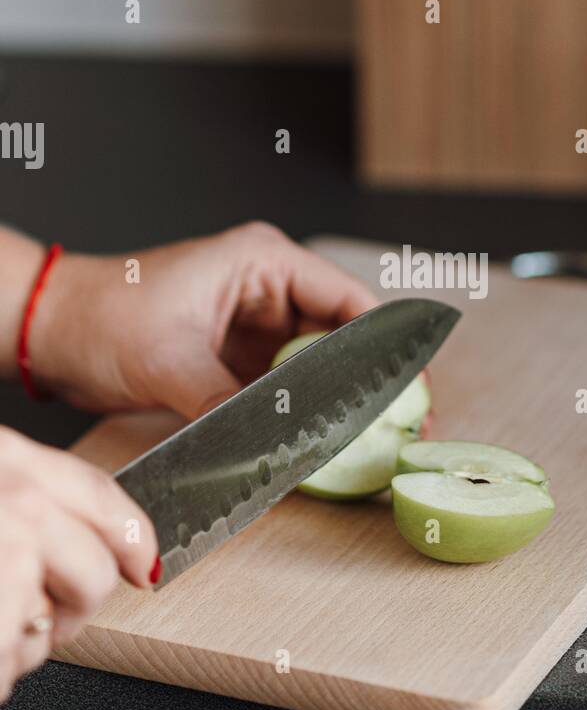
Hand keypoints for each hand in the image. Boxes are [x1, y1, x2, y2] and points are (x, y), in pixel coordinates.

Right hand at [0, 428, 156, 700]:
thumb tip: (74, 549)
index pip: (98, 493)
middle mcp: (16, 499)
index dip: (131, 537)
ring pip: (54, 624)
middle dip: (70, 609)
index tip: (146, 566)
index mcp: (5, 458)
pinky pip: (15, 660)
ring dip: (20, 645)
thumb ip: (15, 498)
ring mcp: (7, 552)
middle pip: (94, 570)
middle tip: (30, 621)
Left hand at [27, 223, 376, 420]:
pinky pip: (285, 390)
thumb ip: (230, 405)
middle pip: (344, 337)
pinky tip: (319, 444)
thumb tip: (275, 447)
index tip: (412, 389)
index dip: (386, 346)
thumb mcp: (170, 363)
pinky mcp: (238, 361)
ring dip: (337, 402)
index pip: (349, 301)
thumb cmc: (101, 318)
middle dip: (371, 382)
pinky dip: (301, 415)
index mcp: (264, 262)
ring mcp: (255, 327)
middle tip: (404, 424)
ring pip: (318, 368)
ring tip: (369, 440)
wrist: (51, 332)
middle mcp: (268, 290)